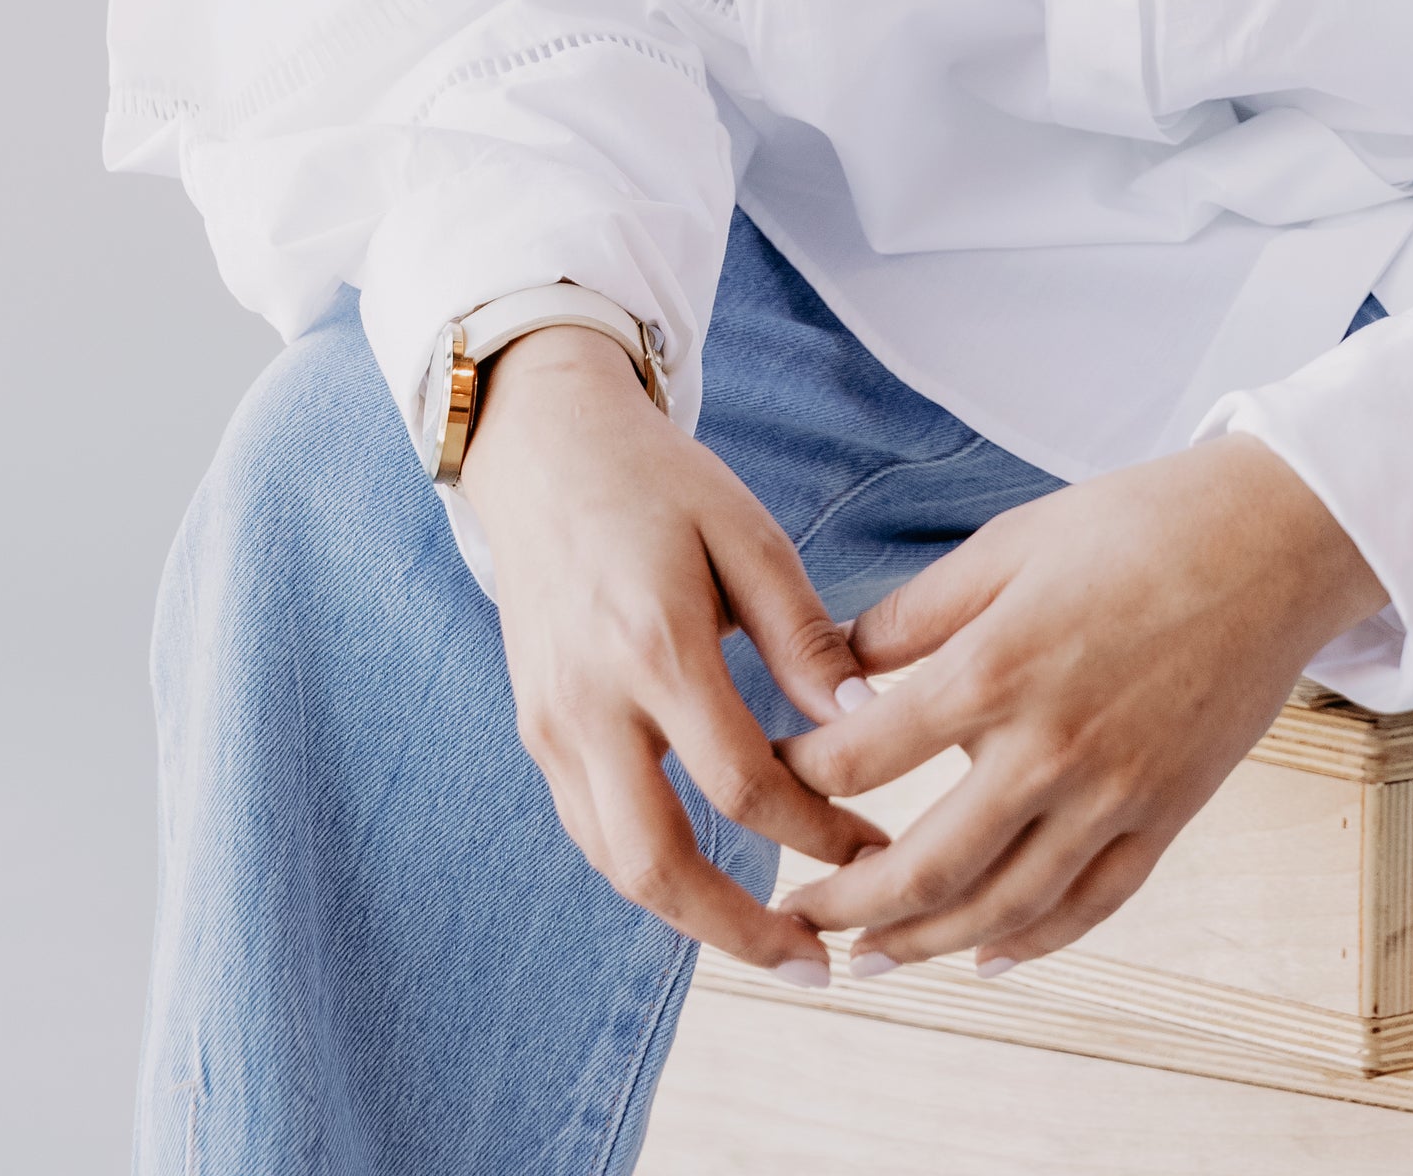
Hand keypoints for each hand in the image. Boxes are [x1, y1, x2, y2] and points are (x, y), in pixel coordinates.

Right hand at [461, 326, 887, 974]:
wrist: (543, 448)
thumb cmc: (658, 482)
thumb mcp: (746, 533)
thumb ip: (803, 634)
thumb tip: (866, 720)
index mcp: (653, 645)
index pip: (741, 783)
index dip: (815, 833)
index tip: (877, 847)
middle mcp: (588, 702)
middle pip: (656, 864)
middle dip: (740, 931)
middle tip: (816, 963)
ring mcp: (549, 725)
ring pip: (617, 865)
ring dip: (694, 917)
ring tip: (774, 940)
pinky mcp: (535, 731)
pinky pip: (594, 830)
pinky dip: (653, 869)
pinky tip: (712, 878)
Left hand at [774, 437, 1383, 967]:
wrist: (1276, 538)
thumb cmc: (1138, 522)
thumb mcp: (1010, 540)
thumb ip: (919, 613)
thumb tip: (839, 668)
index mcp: (998, 668)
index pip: (865, 758)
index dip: (802, 776)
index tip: (773, 778)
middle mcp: (1052, 749)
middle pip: (924, 865)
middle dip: (849, 903)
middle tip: (798, 913)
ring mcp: (1115, 794)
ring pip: (1002, 907)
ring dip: (926, 946)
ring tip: (872, 960)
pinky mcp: (1168, 815)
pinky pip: (1090, 906)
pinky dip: (1033, 944)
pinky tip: (987, 957)